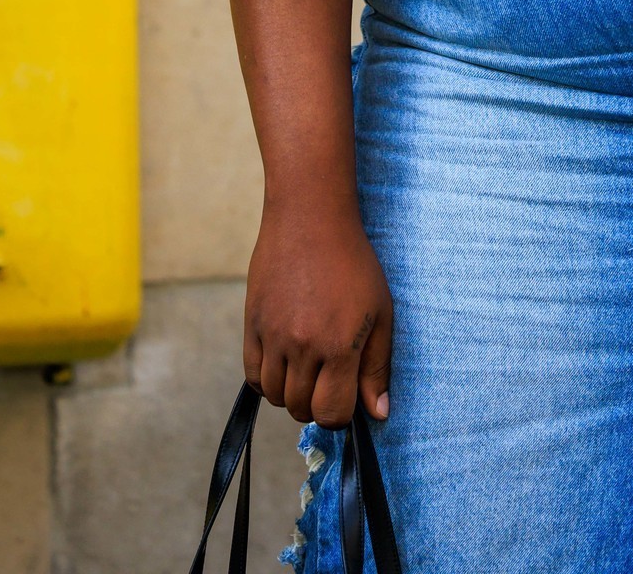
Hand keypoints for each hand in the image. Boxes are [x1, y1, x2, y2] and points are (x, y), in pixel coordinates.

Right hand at [244, 196, 393, 428]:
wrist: (310, 219)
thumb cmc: (353, 263)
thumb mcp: (380, 312)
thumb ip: (377, 367)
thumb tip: (377, 414)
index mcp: (340, 345)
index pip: (332, 413)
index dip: (340, 413)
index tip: (345, 396)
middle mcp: (303, 346)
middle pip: (301, 408)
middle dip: (317, 403)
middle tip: (327, 379)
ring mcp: (273, 336)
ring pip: (275, 395)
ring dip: (292, 392)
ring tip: (307, 367)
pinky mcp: (251, 324)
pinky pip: (252, 376)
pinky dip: (267, 379)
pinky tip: (283, 362)